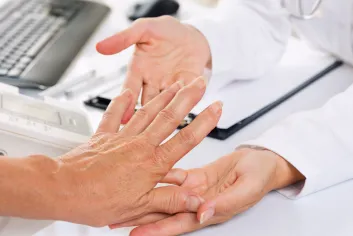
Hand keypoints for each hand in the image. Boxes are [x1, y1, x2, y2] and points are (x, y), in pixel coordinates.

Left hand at [53, 76, 221, 226]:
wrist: (64, 189)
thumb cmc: (98, 199)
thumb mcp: (141, 206)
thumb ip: (171, 200)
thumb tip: (196, 201)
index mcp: (152, 163)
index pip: (186, 139)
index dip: (204, 123)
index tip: (216, 109)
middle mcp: (140, 145)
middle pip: (169, 117)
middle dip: (187, 98)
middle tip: (198, 82)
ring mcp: (121, 137)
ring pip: (147, 111)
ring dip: (163, 96)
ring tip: (175, 84)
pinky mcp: (103, 135)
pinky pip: (114, 115)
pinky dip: (121, 102)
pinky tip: (127, 92)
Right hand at [96, 16, 210, 121]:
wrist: (192, 34)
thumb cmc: (166, 31)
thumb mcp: (143, 29)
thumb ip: (124, 38)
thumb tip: (100, 46)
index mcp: (139, 70)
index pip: (130, 89)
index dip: (127, 103)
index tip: (124, 118)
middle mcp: (153, 82)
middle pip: (148, 102)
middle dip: (147, 113)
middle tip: (148, 124)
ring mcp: (170, 86)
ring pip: (167, 102)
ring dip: (167, 108)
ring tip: (167, 115)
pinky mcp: (188, 85)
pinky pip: (187, 95)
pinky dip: (188, 98)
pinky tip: (187, 103)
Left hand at [112, 148, 304, 234]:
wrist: (264, 163)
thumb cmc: (260, 177)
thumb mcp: (246, 191)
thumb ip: (224, 203)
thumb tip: (203, 214)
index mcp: (210, 211)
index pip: (178, 223)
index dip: (157, 230)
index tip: (136, 234)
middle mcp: (198, 203)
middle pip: (165, 212)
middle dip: (140, 216)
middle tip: (115, 219)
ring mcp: (195, 190)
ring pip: (165, 195)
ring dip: (144, 198)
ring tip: (122, 200)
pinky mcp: (195, 177)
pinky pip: (173, 177)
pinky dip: (158, 177)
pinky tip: (143, 175)